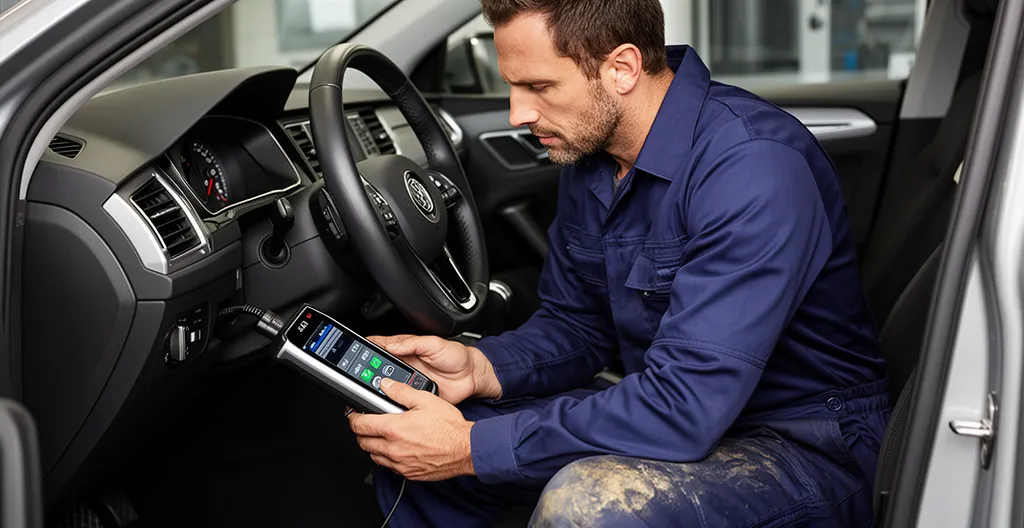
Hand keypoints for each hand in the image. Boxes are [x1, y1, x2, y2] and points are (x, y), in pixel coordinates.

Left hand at [348, 378, 474, 480]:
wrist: (465, 449)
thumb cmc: (449, 427)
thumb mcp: (426, 400)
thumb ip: (401, 391)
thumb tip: (386, 385)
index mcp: (394, 429)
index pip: (360, 425)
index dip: (353, 417)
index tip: (354, 414)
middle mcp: (393, 449)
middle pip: (362, 442)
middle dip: (361, 432)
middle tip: (366, 423)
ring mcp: (400, 464)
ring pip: (373, 456)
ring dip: (372, 446)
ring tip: (381, 436)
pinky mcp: (408, 474)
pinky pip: (388, 467)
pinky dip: (386, 458)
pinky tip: (395, 448)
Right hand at [366, 335, 500, 404]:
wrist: (472, 377)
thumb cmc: (456, 356)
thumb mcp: (434, 343)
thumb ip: (413, 343)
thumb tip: (391, 345)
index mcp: (406, 349)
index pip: (380, 347)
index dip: (366, 349)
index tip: (353, 353)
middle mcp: (404, 366)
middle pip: (379, 369)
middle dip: (366, 372)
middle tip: (357, 376)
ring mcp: (408, 382)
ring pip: (386, 386)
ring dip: (378, 389)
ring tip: (369, 390)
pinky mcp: (415, 397)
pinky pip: (400, 401)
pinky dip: (392, 403)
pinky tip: (386, 403)